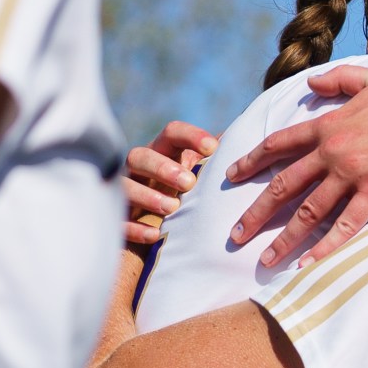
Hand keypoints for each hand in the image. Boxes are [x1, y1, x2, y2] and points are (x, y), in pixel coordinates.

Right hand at [123, 120, 217, 244]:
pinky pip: (119, 221)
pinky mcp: (118, 219)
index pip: (172, 133)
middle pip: (140, 156)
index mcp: (163, 151)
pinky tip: (154, 234)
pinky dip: (135, 227)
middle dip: (163, 167)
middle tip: (188, 183)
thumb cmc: (190, 194)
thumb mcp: (203, 174)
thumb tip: (249, 137)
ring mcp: (125, 192)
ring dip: (147, 195)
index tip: (213, 148)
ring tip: (172, 208)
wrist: (161, 228)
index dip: (191, 136)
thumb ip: (220, 159)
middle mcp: (140, 168)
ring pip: (125, 187)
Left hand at [225, 62, 367, 266]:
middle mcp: (333, 151)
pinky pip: (345, 226)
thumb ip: (339, 79)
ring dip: (284, 238)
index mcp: (329, 124)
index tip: (231, 175)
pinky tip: (307, 266)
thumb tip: (310, 82)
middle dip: (255, 212)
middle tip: (234, 234)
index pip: (280, 144)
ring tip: (264, 260)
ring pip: (309, 211)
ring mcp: (353, 174)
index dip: (252, 160)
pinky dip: (325, 248)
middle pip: (283, 185)